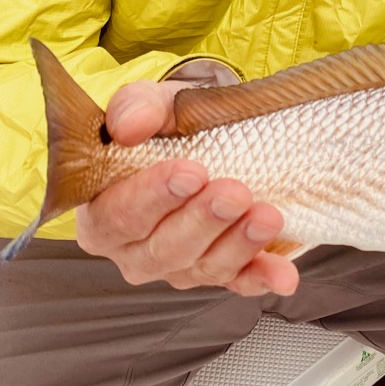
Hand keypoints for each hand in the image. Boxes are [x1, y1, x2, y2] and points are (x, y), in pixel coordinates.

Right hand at [74, 78, 299, 294]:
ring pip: (202, 268)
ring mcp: (176, 267)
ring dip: (238, 244)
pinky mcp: (216, 271)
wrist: (202, 135)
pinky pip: (238, 282)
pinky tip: (283, 275)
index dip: (154, 197)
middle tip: (234, 193)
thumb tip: (129, 126)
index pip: (118, 216)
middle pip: (163, 249)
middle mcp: (133, 251)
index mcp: (101, 214)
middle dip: (202, 221)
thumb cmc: (165, 125)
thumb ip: (135, 108)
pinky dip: (262, 277)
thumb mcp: (151, 104)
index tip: (191, 172)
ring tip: (266, 217)